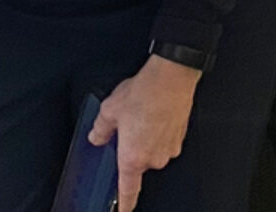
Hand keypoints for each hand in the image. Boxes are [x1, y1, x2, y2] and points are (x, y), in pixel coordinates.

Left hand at [90, 52, 200, 211]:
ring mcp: (169, 149)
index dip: (124, 205)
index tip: (122, 211)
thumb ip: (100, 129)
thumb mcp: (109, 110)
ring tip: (139, 115)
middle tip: (125, 129)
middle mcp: (153, 158)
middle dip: (130, 150)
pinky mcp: (179, 138)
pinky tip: (152, 113)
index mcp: (133, 157)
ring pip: (152, 151)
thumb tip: (96, 137)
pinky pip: (163, 141)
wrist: (171, 78)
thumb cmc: (144, 93)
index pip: (128, 191)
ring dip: (145, 139)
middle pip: (138, 164)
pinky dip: (157, 132)